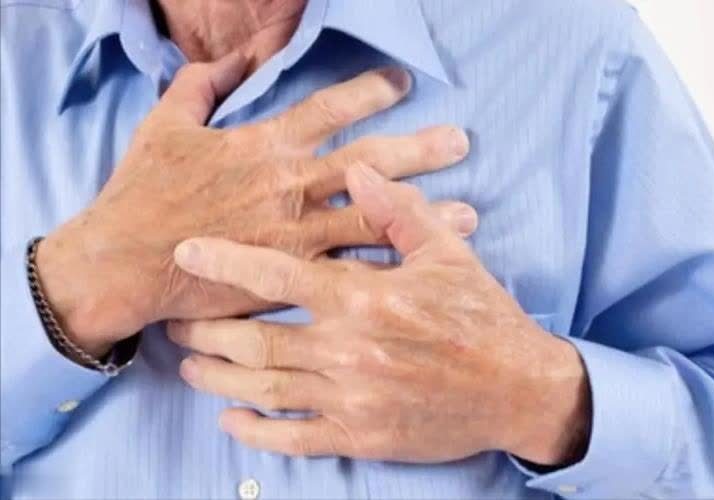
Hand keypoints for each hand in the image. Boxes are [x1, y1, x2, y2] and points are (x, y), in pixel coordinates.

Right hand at [36, 51, 474, 355]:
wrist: (125, 261)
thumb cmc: (143, 192)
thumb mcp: (166, 123)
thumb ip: (203, 84)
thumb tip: (234, 57)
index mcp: (263, 145)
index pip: (326, 109)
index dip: (368, 91)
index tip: (402, 84)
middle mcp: (289, 186)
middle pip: (367, 163)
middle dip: (417, 150)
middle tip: (461, 142)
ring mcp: (295, 234)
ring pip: (372, 219)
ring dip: (423, 214)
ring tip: (470, 213)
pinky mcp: (291, 276)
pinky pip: (349, 269)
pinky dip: (386, 267)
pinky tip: (420, 270)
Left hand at [168, 164, 590, 465]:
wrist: (519, 389)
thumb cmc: (481, 317)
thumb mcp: (447, 254)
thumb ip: (396, 212)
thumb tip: (358, 170)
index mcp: (365, 298)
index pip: (279, 276)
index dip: (227, 262)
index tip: (186, 253)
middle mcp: (349, 350)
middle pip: (255, 341)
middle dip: (207, 330)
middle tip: (177, 320)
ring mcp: (351, 398)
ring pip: (265, 389)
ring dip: (218, 378)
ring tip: (188, 364)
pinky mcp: (361, 435)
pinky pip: (295, 438)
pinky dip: (256, 431)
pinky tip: (231, 420)